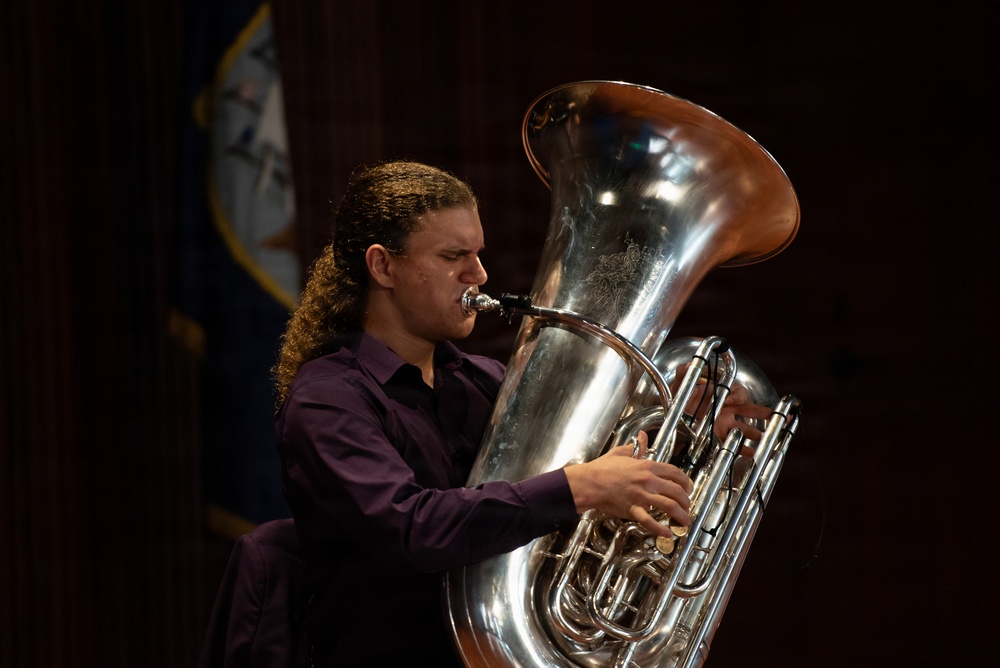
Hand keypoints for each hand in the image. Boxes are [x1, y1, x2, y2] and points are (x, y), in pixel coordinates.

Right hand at [563, 432, 692, 537]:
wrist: (588, 481)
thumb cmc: (602, 468)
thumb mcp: (621, 452)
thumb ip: (636, 446)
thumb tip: (642, 436)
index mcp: (647, 466)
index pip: (675, 473)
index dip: (686, 482)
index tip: (688, 488)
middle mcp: (648, 481)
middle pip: (677, 491)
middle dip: (686, 501)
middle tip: (687, 506)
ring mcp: (641, 496)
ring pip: (669, 506)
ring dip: (681, 515)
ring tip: (684, 521)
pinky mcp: (633, 509)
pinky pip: (650, 521)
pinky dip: (660, 529)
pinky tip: (667, 533)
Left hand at [676, 366, 774, 445]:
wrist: (672, 411)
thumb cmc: (681, 395)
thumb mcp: (681, 382)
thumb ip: (684, 372)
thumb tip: (688, 366)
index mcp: (722, 394)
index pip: (738, 392)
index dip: (737, 395)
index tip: (729, 400)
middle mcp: (727, 409)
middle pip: (751, 411)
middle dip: (767, 413)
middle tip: (783, 417)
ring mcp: (725, 423)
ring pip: (747, 429)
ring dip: (760, 435)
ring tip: (773, 441)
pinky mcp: (719, 436)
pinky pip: (734, 444)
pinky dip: (745, 450)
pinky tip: (754, 456)